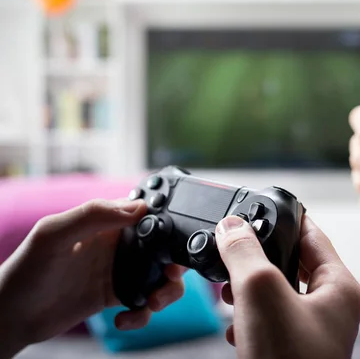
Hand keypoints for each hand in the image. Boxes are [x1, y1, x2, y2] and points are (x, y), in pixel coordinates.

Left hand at [0, 199, 185, 356]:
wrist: (11, 317)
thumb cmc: (25, 270)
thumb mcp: (53, 234)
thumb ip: (93, 215)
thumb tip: (138, 208)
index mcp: (105, 221)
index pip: (147, 213)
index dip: (167, 223)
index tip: (173, 241)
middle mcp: (116, 244)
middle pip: (163, 246)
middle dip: (175, 263)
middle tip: (169, 277)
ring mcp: (118, 270)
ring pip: (160, 276)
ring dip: (167, 291)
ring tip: (153, 303)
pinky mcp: (115, 296)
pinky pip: (144, 303)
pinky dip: (143, 314)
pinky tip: (125, 318)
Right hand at [215, 215, 359, 358]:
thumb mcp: (260, 291)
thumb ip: (244, 252)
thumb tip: (231, 226)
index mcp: (340, 287)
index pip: (313, 234)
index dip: (285, 218)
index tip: (260, 207)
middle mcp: (332, 307)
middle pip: (293, 263)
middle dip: (259, 259)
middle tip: (234, 254)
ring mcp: (314, 330)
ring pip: (279, 293)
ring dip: (251, 290)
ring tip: (229, 292)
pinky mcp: (295, 349)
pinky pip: (272, 320)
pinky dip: (251, 317)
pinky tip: (235, 325)